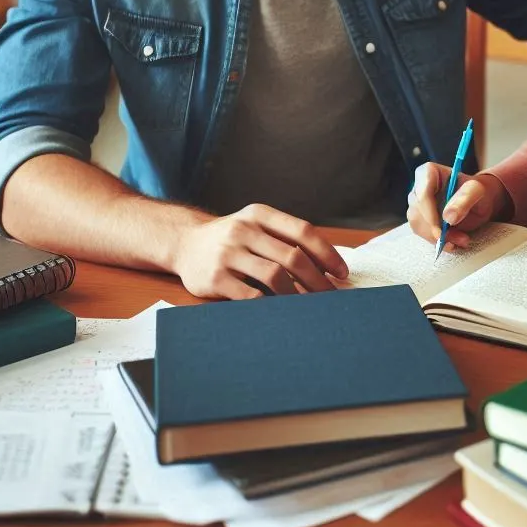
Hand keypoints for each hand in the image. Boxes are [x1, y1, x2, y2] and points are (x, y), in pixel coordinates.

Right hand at [172, 203, 348, 299]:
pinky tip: (283, 312)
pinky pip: (251, 296)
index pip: (303, 231)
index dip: (327, 253)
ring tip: (310, 306)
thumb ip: (286, 237)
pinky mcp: (215, 278)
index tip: (342, 272)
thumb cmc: (232, 238)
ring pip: (274, 276)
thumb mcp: (256, 225)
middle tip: (331, 295)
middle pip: (292, 256)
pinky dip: (272, 305)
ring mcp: (228, 253)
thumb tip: (328, 265)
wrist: (184, 243)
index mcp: (260, 214)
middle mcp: (244, 230)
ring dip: (298, 294)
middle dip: (318, 279)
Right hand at [407, 162, 510, 251]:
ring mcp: (417, 204)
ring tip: (462, 240)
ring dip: (439, 238)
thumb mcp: (477, 191)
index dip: (428, 213)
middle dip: (437, 230)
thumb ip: (465, 199)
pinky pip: (423, 234)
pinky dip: (439, 242)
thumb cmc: (477, 191)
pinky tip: (454, 242)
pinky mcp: (420, 219)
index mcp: (429, 172)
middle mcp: (418, 187)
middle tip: (460, 239)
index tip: (440, 231)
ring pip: (418, 226)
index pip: (422, 192)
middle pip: (418, 212)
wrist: (478, 202)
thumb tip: (448, 217)